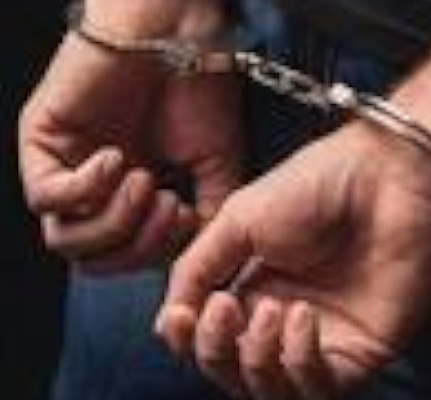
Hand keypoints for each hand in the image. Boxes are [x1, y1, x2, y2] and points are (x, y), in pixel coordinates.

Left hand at [19, 0, 242, 273]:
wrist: (180, 35)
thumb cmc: (200, 93)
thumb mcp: (217, 169)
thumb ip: (207, 219)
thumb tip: (196, 259)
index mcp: (133, 199)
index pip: (126, 259)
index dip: (157, 254)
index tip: (189, 217)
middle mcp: (96, 190)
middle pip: (93, 261)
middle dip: (137, 247)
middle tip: (170, 205)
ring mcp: (67, 168)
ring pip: (66, 240)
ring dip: (115, 221)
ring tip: (145, 180)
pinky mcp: (42, 143)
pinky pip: (45, 197)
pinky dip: (87, 187)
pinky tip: (117, 156)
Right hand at [156, 122, 430, 398]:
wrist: (386, 176)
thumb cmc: (317, 185)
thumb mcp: (238, 219)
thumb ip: (196, 270)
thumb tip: (167, 323)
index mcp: (256, 289)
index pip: (212, 341)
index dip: (189, 340)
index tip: (182, 316)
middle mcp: (288, 321)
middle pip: (236, 373)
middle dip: (216, 351)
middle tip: (220, 310)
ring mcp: (327, 338)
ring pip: (275, 392)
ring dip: (256, 361)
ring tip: (266, 311)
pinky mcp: (365, 350)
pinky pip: (322, 387)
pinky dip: (300, 362)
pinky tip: (299, 317)